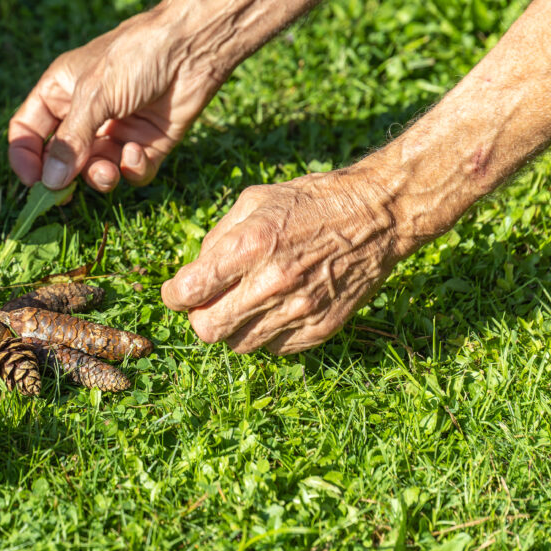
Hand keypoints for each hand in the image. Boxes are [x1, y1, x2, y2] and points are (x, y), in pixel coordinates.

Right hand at [8, 9, 224, 192]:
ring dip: (99, 177)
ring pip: (96, 170)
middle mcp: (85, 113)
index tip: (32, 182)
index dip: (25, 157)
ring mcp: (116, 130)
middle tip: (66, 194)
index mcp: (60, 92)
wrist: (193, 47)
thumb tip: (49, 182)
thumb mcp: (94, 95)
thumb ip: (71, 141)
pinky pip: (130, 171)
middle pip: (61, 159)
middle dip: (65, 176)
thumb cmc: (136, 56)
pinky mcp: (147, 144)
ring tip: (108, 172)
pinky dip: (131, 169)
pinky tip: (137, 153)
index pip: (29, 131)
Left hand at [161, 167, 411, 354]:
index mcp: (250, 246)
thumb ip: (218, 238)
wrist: (376, 216)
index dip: (173, 295)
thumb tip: (195, 272)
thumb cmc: (310, 202)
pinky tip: (273, 309)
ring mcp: (299, 310)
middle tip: (207, 302)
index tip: (177, 292)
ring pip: (239, 345)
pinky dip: (265, 334)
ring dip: (232, 328)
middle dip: (198, 317)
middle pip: (208, 330)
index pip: (189, 291)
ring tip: (244, 303)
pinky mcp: (320, 328)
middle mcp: (272, 283)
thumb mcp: (255, 201)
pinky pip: (274, 349)